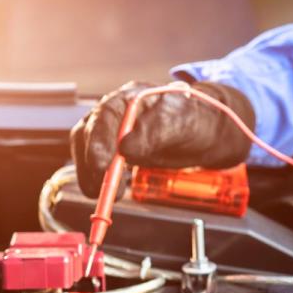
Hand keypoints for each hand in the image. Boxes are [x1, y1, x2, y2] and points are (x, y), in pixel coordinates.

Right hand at [71, 80, 255, 197]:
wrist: (204, 133)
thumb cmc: (195, 121)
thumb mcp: (182, 121)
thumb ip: (156, 130)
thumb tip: (126, 148)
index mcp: (131, 97)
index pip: (105, 115)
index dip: (98, 141)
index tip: (102, 165)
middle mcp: (116, 112)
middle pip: (89, 132)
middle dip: (91, 162)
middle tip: (102, 189)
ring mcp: (112, 131)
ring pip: (87, 150)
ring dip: (91, 174)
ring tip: (104, 194)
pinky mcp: (114, 151)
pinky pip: (96, 164)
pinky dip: (98, 179)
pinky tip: (110, 191)